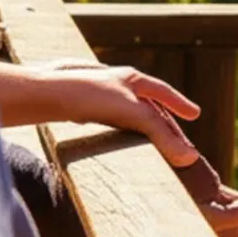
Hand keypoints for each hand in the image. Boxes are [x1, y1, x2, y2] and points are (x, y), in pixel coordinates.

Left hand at [47, 64, 202, 166]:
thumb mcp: (132, 114)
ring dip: (143, 125)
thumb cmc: (88, 96)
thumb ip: (161, 135)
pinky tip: (117, 140)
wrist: (42, 93)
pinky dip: (122, 129)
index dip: (180, 103)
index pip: (164, 92)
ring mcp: (98, 94)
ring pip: (128, 111)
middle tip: (177, 139)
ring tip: (151, 141)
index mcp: (133, 78)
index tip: (196, 114)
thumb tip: (189, 158)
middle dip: (164, 120)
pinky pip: (109, 118)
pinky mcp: (81, 106)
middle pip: (147, 103)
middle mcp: (117, 82)